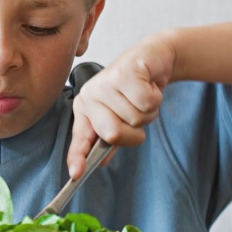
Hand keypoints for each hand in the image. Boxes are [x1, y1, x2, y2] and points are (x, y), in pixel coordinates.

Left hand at [67, 34, 175, 178]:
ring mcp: (106, 82)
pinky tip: (149, 85)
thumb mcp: (122, 116)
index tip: (76, 174)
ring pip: (134, 119)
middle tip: (136, 111)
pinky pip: (146, 103)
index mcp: (86, 108)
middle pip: (112, 133)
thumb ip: (111, 139)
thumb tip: (100, 163)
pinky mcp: (126, 71)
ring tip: (143, 95)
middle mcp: (91, 94)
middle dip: (134, 131)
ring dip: (147, 112)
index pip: (80, 137)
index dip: (77, 156)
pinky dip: (155, 99)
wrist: (155, 58)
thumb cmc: (136, 89)